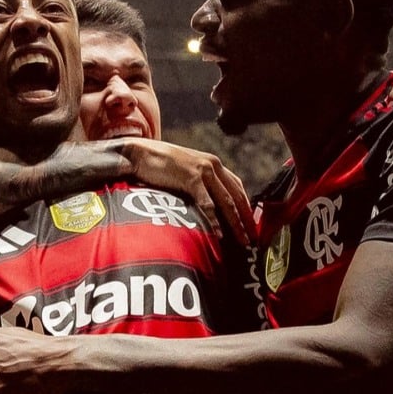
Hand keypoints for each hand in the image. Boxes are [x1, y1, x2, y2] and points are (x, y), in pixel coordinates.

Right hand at [114, 139, 254, 245]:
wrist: (139, 153)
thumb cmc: (158, 165)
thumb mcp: (184, 171)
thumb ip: (198, 184)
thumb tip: (205, 206)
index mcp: (213, 164)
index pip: (237, 187)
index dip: (246, 206)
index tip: (251, 224)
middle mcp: (213, 165)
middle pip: (236, 196)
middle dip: (246, 219)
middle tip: (253, 238)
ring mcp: (203, 170)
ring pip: (226, 201)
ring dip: (236, 223)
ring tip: (242, 240)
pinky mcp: (191, 177)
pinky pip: (207, 203)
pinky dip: (214, 220)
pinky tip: (219, 233)